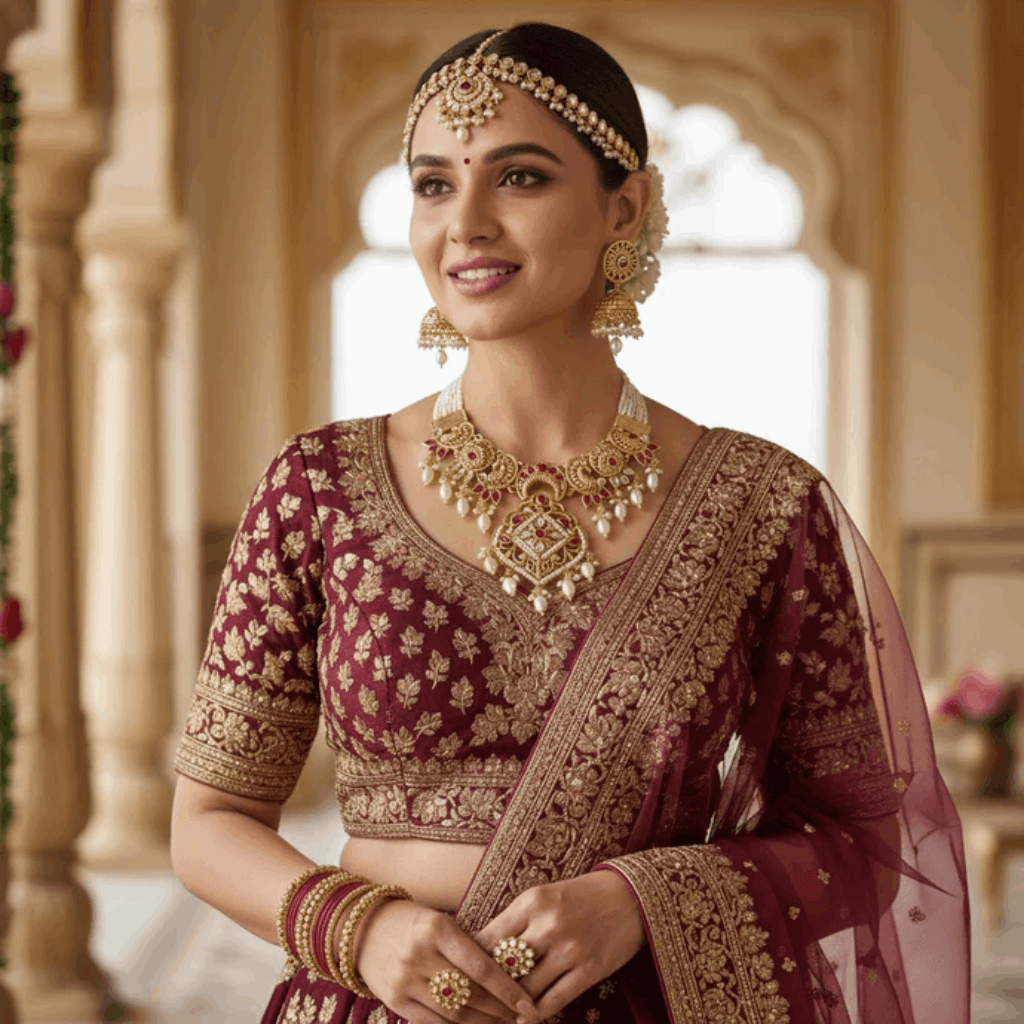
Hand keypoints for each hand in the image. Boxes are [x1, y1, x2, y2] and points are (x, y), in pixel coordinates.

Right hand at [352, 898, 538, 1023]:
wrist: (364, 929)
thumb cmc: (412, 922)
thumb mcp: (440, 921)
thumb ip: (468, 946)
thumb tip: (508, 974)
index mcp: (437, 929)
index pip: (480, 965)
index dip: (506, 988)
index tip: (527, 1003)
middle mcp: (420, 955)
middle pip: (470, 993)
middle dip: (499, 1009)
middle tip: (520, 1017)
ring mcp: (405, 980)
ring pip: (454, 1013)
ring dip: (482, 1022)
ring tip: (501, 1022)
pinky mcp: (395, 1000)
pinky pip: (433, 1022)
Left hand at [472, 871, 645, 1023]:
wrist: (630, 896)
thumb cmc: (580, 896)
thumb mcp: (544, 896)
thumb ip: (516, 921)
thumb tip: (481, 951)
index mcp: (532, 901)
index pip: (488, 938)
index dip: (472, 961)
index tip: (462, 974)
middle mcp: (548, 924)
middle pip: (503, 967)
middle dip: (487, 987)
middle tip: (474, 1000)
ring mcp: (570, 949)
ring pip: (525, 989)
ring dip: (510, 1004)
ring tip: (497, 1012)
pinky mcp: (589, 970)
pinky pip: (553, 1001)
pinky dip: (535, 1014)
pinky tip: (525, 1018)